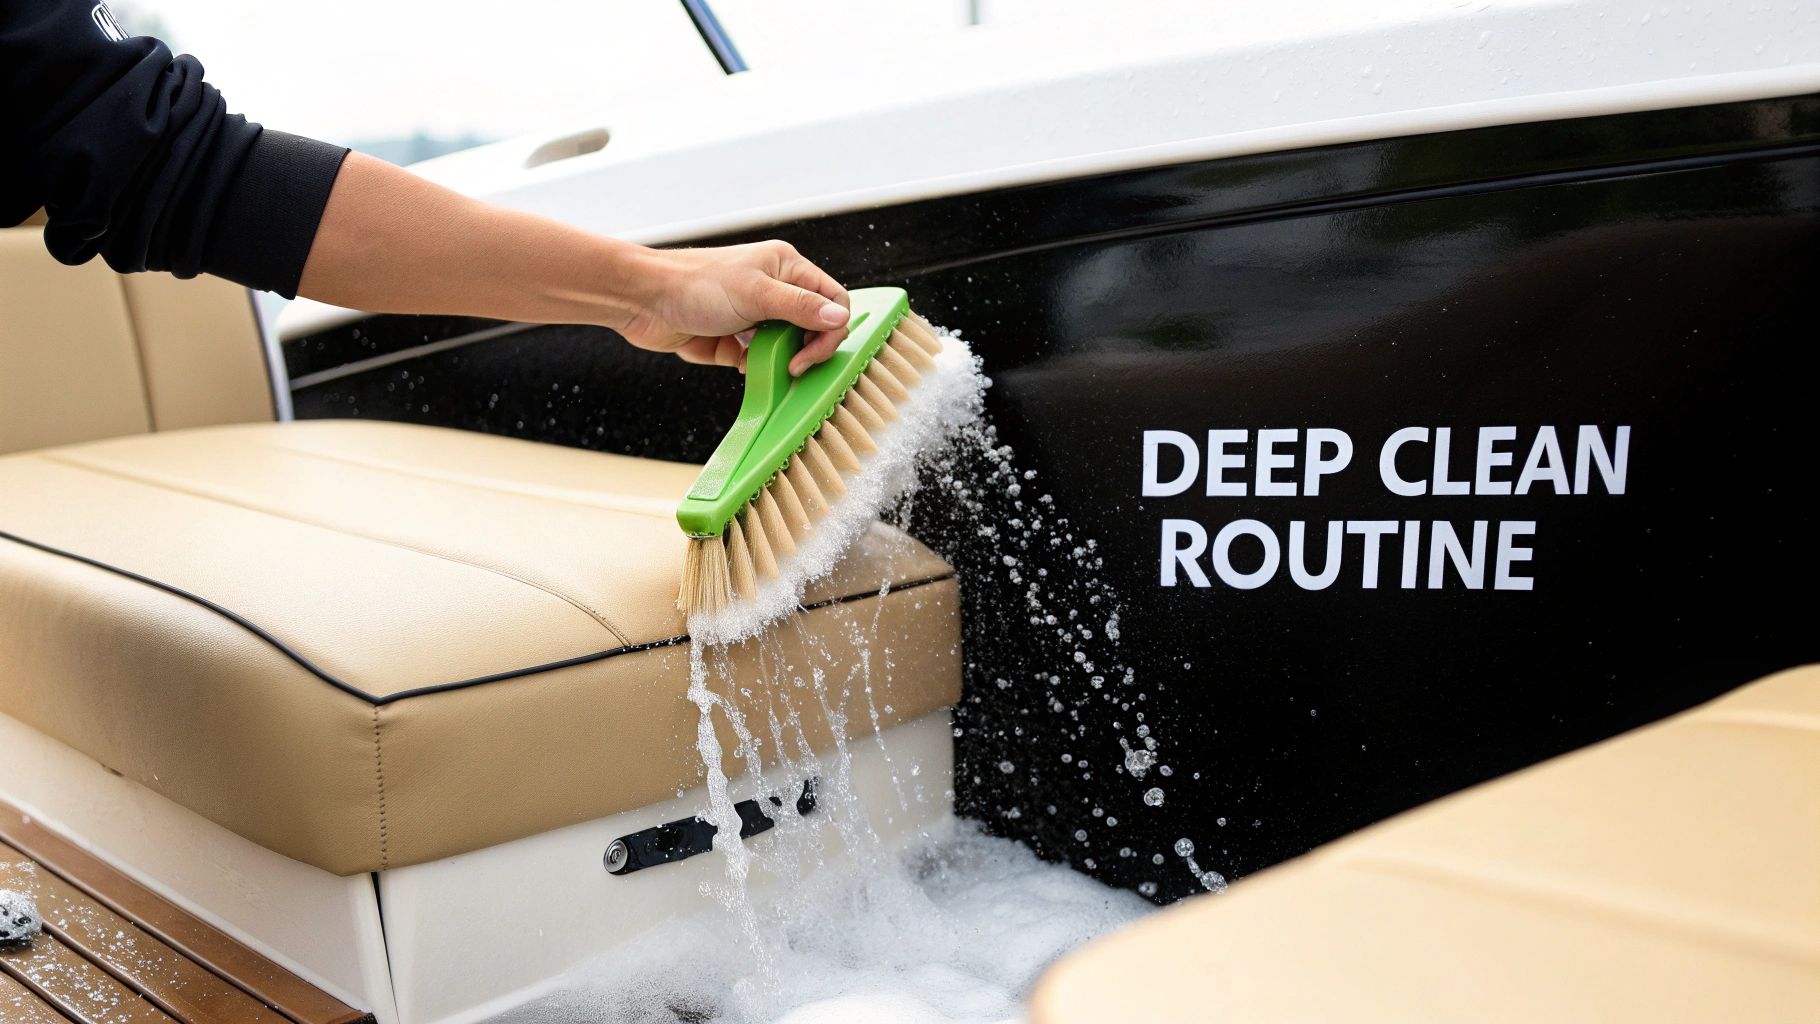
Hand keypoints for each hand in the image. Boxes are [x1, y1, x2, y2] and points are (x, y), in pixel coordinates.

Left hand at [620, 240, 850, 375]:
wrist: (644, 302)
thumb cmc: (693, 284)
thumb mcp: (756, 294)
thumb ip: (801, 307)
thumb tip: (840, 318)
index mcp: (785, 268)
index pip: (832, 299)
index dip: (830, 328)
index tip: (810, 352)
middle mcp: (774, 290)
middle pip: (814, 326)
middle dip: (808, 349)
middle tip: (793, 366)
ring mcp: (755, 317)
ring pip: (789, 346)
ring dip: (782, 360)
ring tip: (766, 364)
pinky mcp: (736, 341)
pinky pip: (761, 361)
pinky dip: (759, 369)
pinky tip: (743, 365)